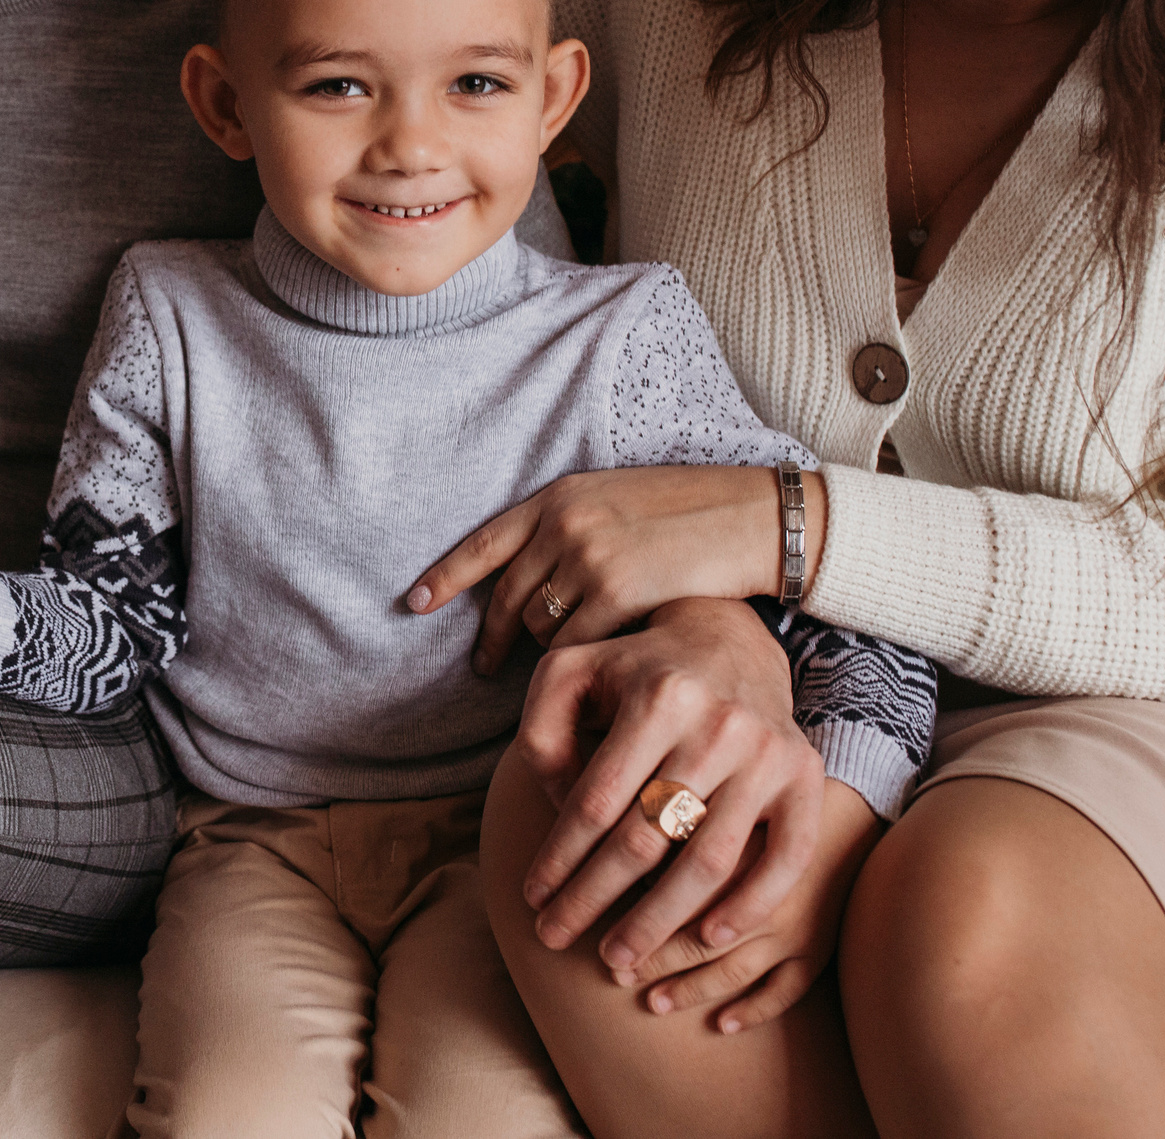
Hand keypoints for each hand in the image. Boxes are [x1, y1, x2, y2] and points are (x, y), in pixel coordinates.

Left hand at [409, 465, 816, 670]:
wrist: (750, 516)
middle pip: (508, 597)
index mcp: (559, 497)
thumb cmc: (688, 514)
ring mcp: (590, 557)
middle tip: (485, 667)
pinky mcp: (618, 592)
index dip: (446, 575)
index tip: (414, 602)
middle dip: (494, 638)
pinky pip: (576, 644)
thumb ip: (569, 529)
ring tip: (578, 657)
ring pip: (542, 626)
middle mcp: (565, 524)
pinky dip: (583, 659)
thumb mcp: (615, 502)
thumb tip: (531, 578)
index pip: (485, 541)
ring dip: (552, 647)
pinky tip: (602, 663)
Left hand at [512, 599, 824, 977]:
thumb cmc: (634, 669)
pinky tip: (706, 939)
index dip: (560, 858)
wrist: (728, 640)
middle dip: (594, 898)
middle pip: (647, 837)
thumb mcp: (571, 673)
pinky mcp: (804, 775)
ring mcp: (768, 753)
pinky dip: (748, 905)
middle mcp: (719, 725)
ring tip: (618, 958)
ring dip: (659, 921)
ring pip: (709, 860)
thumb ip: (543, 733)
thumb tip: (558, 810)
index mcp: (658, 697)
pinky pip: (784, 857)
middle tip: (557, 938)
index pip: (597, 801)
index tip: (533, 897)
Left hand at [622, 779, 879, 1033]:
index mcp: (736, 847)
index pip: (672, 891)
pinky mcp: (819, 946)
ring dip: (689, 989)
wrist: (841, 810)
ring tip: (652, 1002)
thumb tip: (599, 843)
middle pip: (697, 936)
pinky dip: (754, 1010)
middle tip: (613, 968)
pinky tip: (721, 1023)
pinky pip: (786, 990)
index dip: (632, 916)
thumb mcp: (714, 791)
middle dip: (652, 958)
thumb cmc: (758, 798)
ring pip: (733, 969)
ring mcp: (795, 923)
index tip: (598, 933)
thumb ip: (664, 817)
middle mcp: (766, 890)